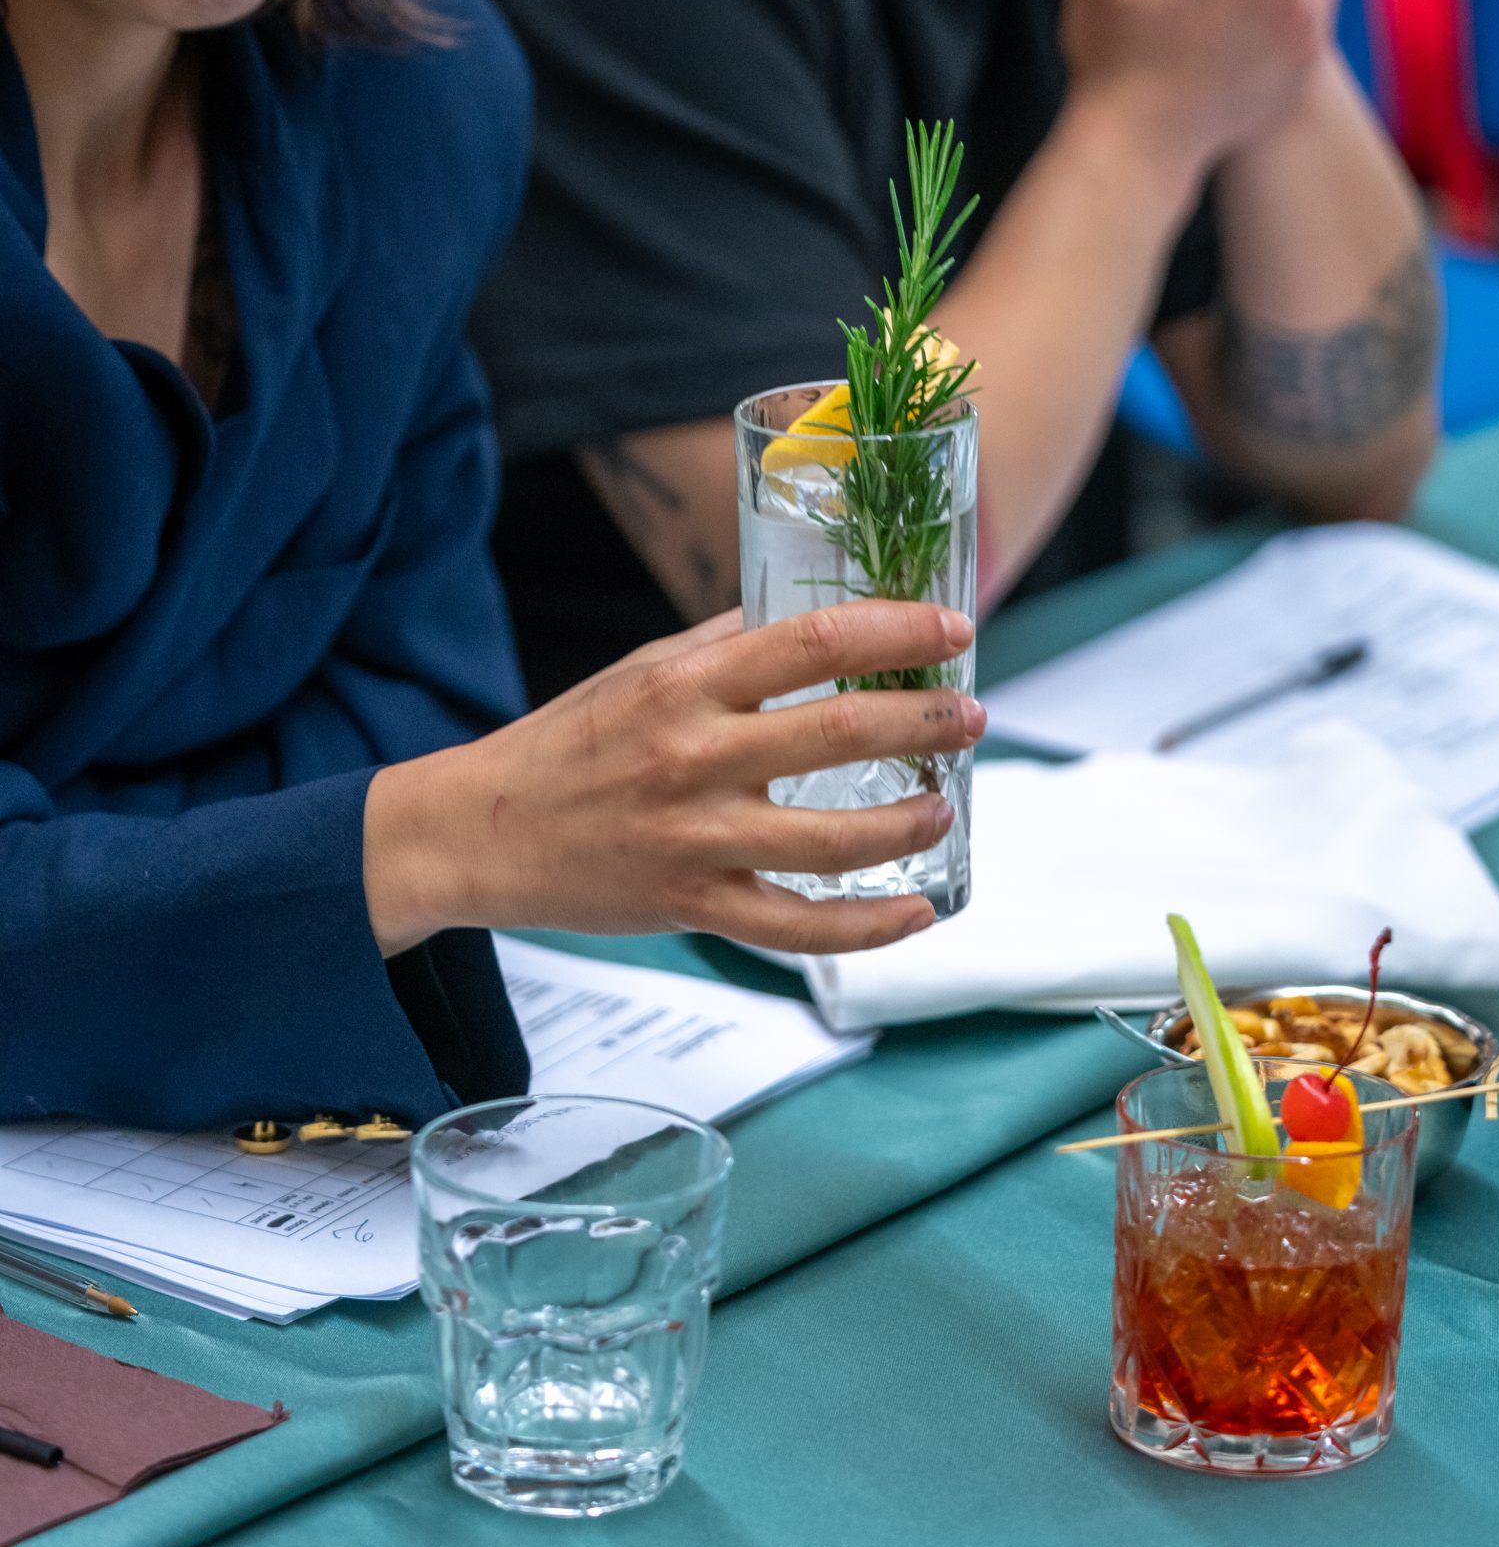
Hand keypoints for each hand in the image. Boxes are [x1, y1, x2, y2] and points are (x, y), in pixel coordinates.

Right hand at [364, 601, 984, 958]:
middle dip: (927, 723)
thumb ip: (726, 645)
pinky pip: (797, 927)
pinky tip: (918, 910)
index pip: (813, 642)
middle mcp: (693, 757)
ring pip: (833, 840)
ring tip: (944, 803)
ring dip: (910, 820)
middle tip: (971, 715)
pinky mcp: (693, 906)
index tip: (951, 627)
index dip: (896, 631)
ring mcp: (695, 838)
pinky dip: (869, 926)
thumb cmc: (569, 744)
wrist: (481, 833)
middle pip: (840, 734)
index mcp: (683, 684)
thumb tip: (815, 619)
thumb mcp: (641, 671)